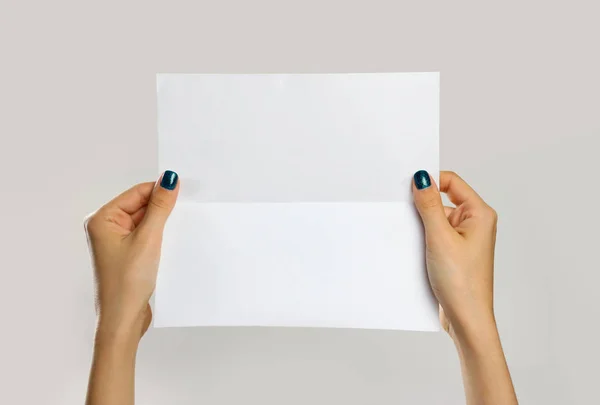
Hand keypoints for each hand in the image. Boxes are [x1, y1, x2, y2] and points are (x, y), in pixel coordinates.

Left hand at [84, 171, 178, 339]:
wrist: (123, 321)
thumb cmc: (127, 283)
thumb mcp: (148, 239)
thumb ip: (159, 207)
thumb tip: (169, 179)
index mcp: (102, 219)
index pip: (137, 192)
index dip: (160, 191)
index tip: (185, 190)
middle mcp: (106, 228)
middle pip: (141, 206)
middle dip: (163, 209)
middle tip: (186, 210)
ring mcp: (117, 242)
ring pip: (146, 222)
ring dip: (163, 224)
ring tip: (179, 229)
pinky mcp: (128, 255)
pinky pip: (147, 236)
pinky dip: (161, 237)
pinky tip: (172, 242)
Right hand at [412, 170, 516, 404]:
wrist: (467, 320)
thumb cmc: (462, 283)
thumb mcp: (440, 238)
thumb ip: (429, 206)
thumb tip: (421, 177)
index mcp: (479, 214)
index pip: (451, 182)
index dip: (430, 181)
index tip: (407, 187)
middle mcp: (474, 224)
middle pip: (442, 200)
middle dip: (422, 205)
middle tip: (405, 213)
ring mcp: (463, 239)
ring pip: (435, 220)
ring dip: (420, 225)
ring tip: (413, 239)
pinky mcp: (453, 253)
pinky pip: (434, 236)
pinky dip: (422, 239)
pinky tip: (414, 250)